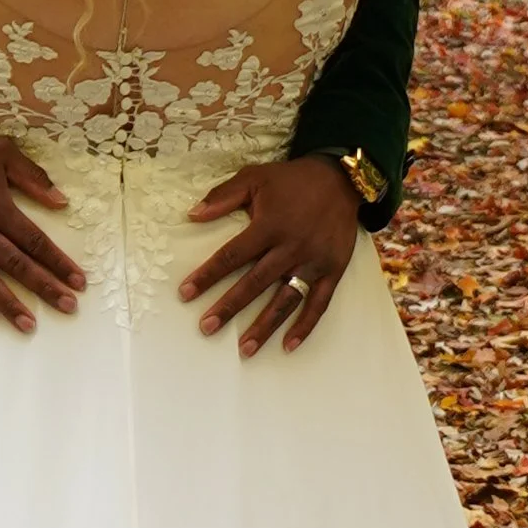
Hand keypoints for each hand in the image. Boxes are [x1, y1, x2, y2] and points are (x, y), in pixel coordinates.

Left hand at [180, 156, 361, 354]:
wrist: (341, 179)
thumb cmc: (292, 180)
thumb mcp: (255, 177)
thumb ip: (223, 196)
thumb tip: (192, 215)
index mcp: (269, 226)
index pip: (232, 255)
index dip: (207, 275)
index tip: (186, 293)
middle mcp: (290, 248)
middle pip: (254, 283)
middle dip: (229, 307)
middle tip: (207, 328)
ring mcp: (313, 262)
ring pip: (285, 300)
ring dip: (265, 326)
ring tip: (245, 349)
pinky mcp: (332, 271)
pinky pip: (318, 304)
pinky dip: (305, 326)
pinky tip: (288, 345)